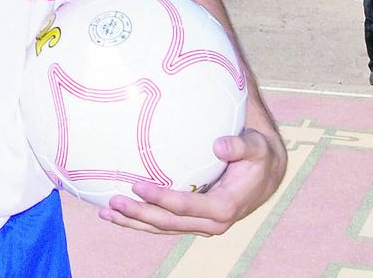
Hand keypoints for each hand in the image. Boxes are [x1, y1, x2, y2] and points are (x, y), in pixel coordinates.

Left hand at [102, 122, 287, 235]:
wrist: (265, 174)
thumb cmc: (258, 156)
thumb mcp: (256, 148)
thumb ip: (240, 147)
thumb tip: (218, 145)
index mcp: (223, 208)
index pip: (184, 207)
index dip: (160, 199)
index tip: (137, 186)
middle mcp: (211, 224)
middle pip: (167, 223)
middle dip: (138, 215)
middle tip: (112, 203)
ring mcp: (200, 225)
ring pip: (163, 228)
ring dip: (134, 222)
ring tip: (106, 213)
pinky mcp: (193, 221)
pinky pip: (165, 223)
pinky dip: (142, 219)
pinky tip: (121, 212)